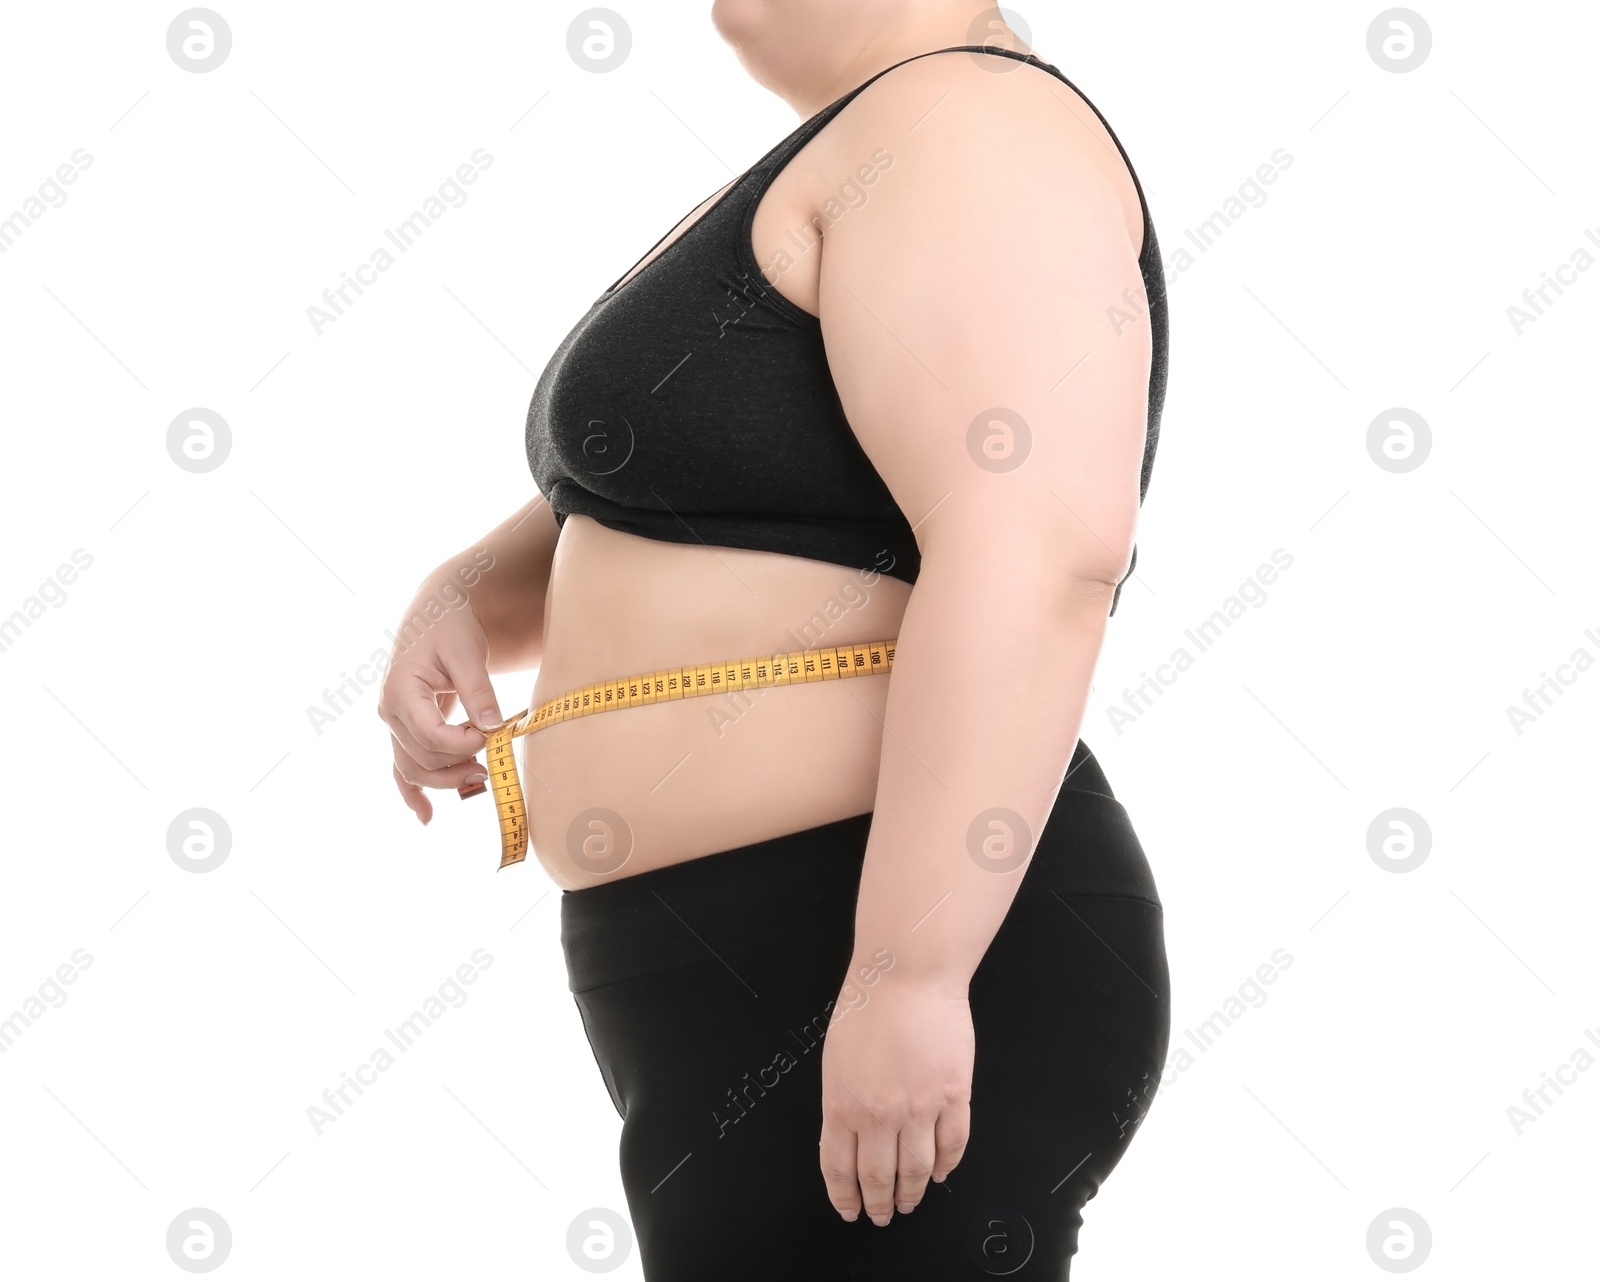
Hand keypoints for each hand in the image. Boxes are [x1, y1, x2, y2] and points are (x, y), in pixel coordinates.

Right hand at [376, 576, 505, 823]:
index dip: (461, 744)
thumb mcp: (468, 652)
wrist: (434, 615)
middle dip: (457, 766)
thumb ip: (479, 689)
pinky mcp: (403, 730)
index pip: (429, 733)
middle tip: (492, 763)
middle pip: (421, 758)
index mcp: (401, 690)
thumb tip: (494, 727)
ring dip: (444, 781)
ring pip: (412, 768)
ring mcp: (394, 724)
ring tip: (479, 779)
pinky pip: (401, 769)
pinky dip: (413, 793)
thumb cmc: (451, 628)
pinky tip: (427, 817)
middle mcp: (390, 711)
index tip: (490, 736)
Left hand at [818, 972, 972, 1225]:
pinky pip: (953, 1144)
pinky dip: (946, 1166)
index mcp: (842, 1106)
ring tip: (910, 1202)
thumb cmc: (867, 1005)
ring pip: (917, 1170)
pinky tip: (939, 1173)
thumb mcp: (835, 1059)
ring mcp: (920, 1109)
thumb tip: (850, 1136)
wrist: (907, 975)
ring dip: (912, 1193)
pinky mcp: (954, 1096)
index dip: (845, 1196)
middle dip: (880, 1203)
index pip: (840, 1168)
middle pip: (879, 1177)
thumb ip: (842, 1101)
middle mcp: (880, 1116)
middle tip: (883, 1215)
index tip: (850, 1209)